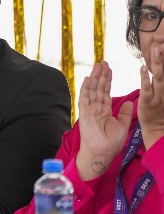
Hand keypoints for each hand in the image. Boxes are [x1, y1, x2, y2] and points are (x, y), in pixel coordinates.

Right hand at [75, 60, 129, 179]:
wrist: (103, 151)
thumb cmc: (111, 142)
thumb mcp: (122, 125)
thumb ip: (124, 113)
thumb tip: (130, 102)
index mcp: (105, 110)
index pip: (106, 92)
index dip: (108, 81)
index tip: (109, 70)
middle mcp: (96, 107)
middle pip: (98, 88)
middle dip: (101, 75)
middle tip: (103, 62)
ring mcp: (89, 109)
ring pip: (92, 89)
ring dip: (95, 77)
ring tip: (98, 66)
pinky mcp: (84, 112)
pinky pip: (84, 97)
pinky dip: (85, 88)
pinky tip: (87, 78)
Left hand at [140, 44, 163, 149]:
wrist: (158, 129)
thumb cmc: (160, 110)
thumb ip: (161, 79)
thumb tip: (161, 68)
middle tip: (163, 43)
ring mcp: (159, 96)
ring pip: (159, 77)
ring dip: (158, 63)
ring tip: (156, 50)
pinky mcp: (149, 102)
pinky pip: (147, 88)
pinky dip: (145, 78)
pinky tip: (142, 68)